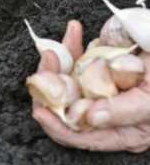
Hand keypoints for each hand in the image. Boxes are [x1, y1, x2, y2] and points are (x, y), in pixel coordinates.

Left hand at [32, 21, 149, 151]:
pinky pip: (78, 57)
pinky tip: (75, 29)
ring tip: (60, 43)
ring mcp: (99, 87)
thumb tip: (91, 118)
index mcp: (120, 130)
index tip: (39, 109)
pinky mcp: (100, 65)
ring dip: (59, 59)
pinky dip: (74, 43)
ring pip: (65, 78)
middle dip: (50, 83)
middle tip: (48, 61)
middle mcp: (104, 112)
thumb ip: (126, 111)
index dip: (56, 125)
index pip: (79, 135)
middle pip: (64, 104)